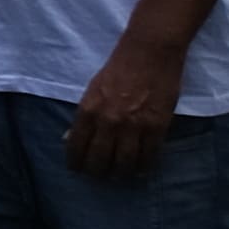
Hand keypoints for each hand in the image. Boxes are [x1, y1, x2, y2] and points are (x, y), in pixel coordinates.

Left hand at [64, 37, 180, 180]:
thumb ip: (85, 115)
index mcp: (88, 110)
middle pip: (99, 159)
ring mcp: (134, 126)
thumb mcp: (93, 89)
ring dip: (120, 174)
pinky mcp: (157, 127)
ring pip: (124, 163)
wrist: (150, 52)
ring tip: (119, 176)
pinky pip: (149, 156)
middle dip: (96, 172)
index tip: (77, 169)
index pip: (77, 146)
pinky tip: (141, 171)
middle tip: (98, 176)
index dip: (76, 162)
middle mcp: (109, 122)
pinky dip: (144, 167)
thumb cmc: (119, 68)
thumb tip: (71, 138)